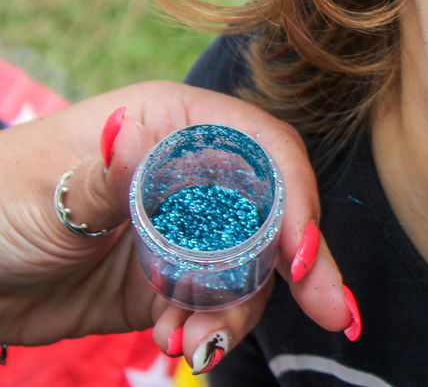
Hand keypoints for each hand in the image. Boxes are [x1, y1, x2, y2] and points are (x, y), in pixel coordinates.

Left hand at [0, 81, 357, 372]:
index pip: (262, 150)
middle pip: (276, 209)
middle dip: (307, 263)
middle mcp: (193, 171)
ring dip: (241, 310)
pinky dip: (211, 328)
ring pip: (253, 266)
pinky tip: (180, 344)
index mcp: (174, 124)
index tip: (300, 255)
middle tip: (336, 311)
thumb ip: (108, 169)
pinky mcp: (172, 279)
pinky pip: (219, 303)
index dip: (293, 197)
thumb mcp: (49, 185)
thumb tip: (138, 135)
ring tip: (197, 343)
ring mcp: (187, 228)